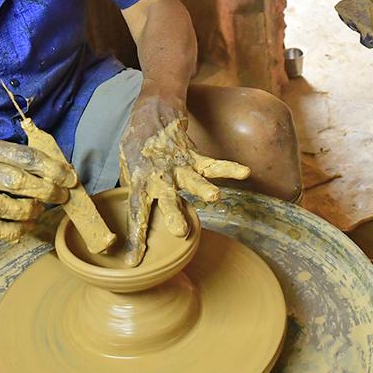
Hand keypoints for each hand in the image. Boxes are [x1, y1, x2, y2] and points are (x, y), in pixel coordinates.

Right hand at [0, 138, 74, 240]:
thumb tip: (67, 173)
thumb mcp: (3, 149)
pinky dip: (16, 231)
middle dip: (46, 191)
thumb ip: (31, 159)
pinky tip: (27, 224)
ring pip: (3, 207)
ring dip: (30, 211)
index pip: (26, 157)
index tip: (70, 178)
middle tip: (62, 196)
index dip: (52, 168)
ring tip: (39, 209)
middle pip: (17, 182)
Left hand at [118, 94, 249, 264]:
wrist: (153, 110)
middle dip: (174, 215)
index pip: (136, 214)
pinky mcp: (193, 156)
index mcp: (140, 182)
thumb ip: (131, 188)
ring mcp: (178, 166)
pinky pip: (213, 164)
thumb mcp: (126, 167)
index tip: (132, 262)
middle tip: (180, 232)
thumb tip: (133, 212)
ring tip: (215, 196)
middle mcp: (160, 176)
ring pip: (192, 180)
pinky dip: (229, 168)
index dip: (135, 238)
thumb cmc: (139, 144)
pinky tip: (245, 173)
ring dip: (203, 189)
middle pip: (167, 198)